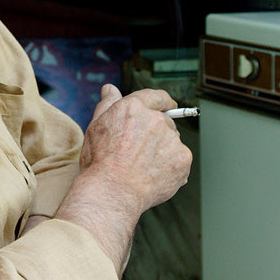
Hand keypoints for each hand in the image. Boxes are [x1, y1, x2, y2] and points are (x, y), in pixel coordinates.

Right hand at [49, 85, 192, 270]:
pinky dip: (171, 167)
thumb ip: (107, 105)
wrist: (113, 190)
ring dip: (163, 150)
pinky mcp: (182, 159)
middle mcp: (156, 119)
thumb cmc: (100, 160)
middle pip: (164, 122)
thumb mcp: (96, 127)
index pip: (156, 97)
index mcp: (134, 107)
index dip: (163, 102)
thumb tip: (110, 88)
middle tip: (140, 152)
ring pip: (172, 142)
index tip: (168, 106)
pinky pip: (179, 160)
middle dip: (157, 133)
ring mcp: (172, 139)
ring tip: (143, 168)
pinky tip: (153, 176)